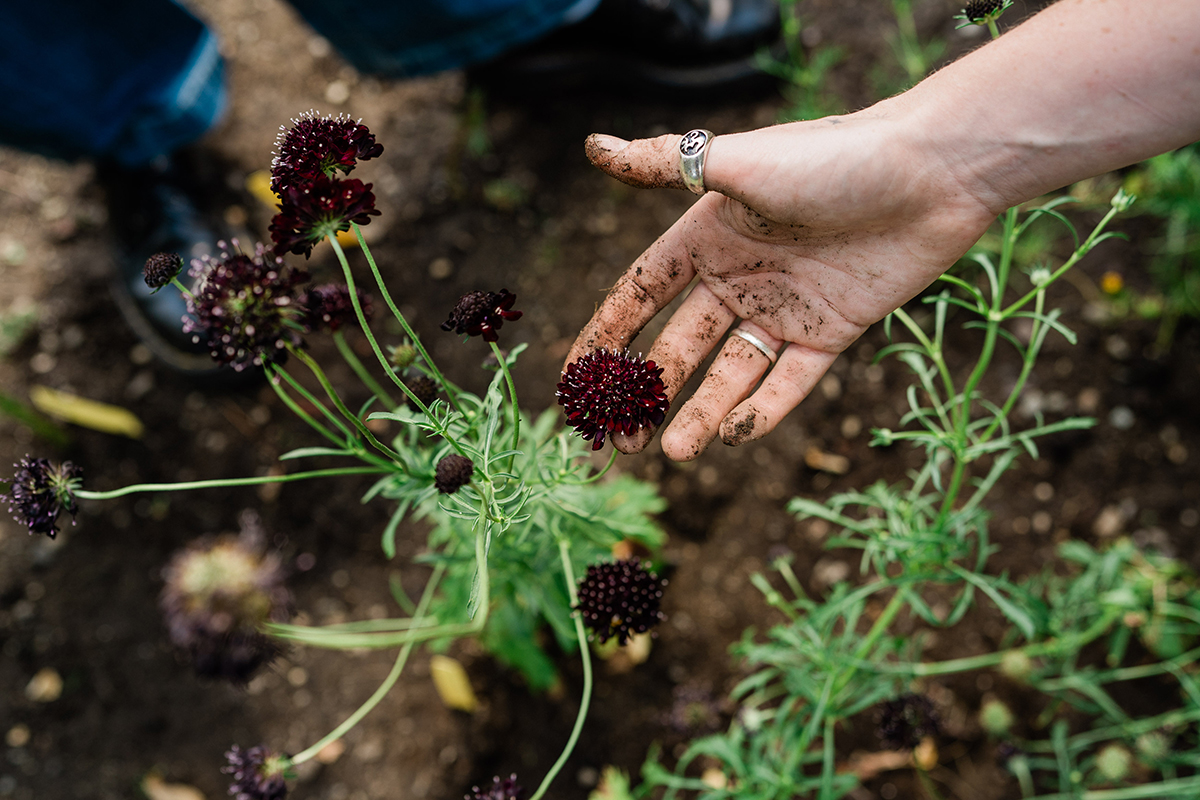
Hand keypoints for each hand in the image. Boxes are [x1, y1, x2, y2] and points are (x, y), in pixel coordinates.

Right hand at [565, 112, 999, 460]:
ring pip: (730, 372)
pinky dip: (763, 409)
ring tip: (673, 454)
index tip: (575, 385)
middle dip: (645, 395)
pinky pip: (789, 381)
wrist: (933, 171)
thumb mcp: (743, 163)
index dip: (605, 339)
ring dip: (699, 413)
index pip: (640, 296)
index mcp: (708, 238)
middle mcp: (740, 277)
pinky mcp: (832, 332)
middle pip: (678, 346)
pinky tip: (733, 436)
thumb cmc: (834, 157)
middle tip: (618, 445)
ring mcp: (784, 309)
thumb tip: (593, 146)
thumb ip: (668, 164)